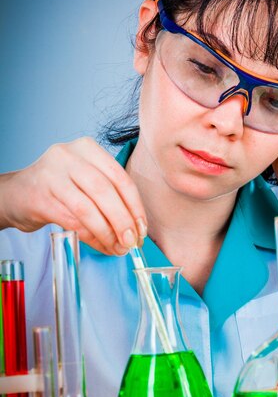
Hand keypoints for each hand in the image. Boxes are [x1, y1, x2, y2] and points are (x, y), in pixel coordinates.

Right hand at [0, 137, 146, 254]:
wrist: (16, 194)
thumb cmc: (59, 187)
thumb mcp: (85, 178)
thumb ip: (110, 194)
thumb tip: (136, 227)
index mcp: (86, 147)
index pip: (119, 177)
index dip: (135, 206)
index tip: (142, 228)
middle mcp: (68, 156)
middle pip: (105, 192)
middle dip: (123, 221)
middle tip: (132, 242)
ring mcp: (51, 176)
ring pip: (88, 209)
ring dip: (108, 233)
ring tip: (118, 248)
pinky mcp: (40, 198)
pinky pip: (73, 222)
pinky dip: (92, 238)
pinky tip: (102, 247)